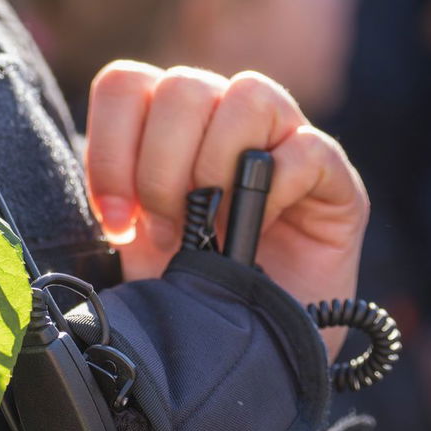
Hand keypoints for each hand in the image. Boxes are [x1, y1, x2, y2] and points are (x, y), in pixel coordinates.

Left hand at [84, 62, 368, 316]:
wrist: (257, 347)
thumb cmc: (193, 285)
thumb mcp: (137, 241)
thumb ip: (118, 199)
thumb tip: (96, 199)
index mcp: (167, 118)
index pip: (126, 84)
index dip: (110, 148)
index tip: (116, 219)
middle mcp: (224, 112)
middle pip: (182, 86)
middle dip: (160, 169)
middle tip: (164, 233)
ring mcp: (284, 135)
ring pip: (248, 94)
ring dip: (216, 166)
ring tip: (211, 229)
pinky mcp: (334, 175)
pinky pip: (306, 148)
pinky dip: (275, 191)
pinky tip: (258, 232)